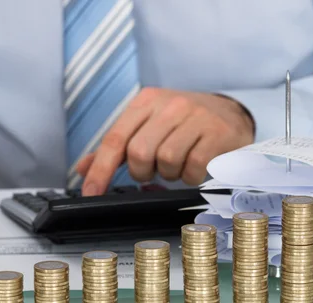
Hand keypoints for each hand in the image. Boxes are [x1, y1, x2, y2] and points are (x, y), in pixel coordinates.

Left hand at [77, 88, 254, 194]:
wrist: (229, 114)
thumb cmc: (182, 124)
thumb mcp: (147, 126)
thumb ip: (116, 147)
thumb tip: (83, 169)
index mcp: (146, 101)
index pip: (115, 139)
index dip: (100, 170)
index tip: (91, 192)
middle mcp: (170, 105)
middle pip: (139, 153)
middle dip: (142, 172)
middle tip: (154, 170)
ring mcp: (196, 117)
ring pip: (166, 161)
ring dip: (169, 174)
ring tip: (178, 164)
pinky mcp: (217, 133)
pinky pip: (192, 168)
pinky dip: (190, 176)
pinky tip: (194, 166)